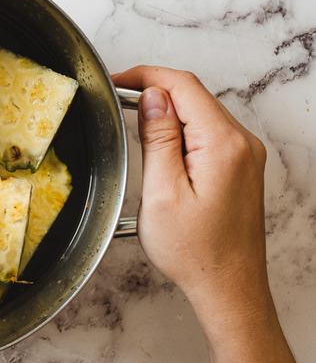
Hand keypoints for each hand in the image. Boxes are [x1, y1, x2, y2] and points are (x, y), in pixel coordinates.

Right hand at [113, 66, 299, 362]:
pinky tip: (160, 146)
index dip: (146, 75)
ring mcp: (244, 155)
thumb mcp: (163, 193)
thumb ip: (160, 138)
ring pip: (201, 113)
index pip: (183, 85)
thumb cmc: (197, 252)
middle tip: (117, 102)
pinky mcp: (240, 167)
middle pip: (194, 95)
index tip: (117, 79)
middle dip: (154, 91)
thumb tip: (152, 97)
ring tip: (133, 126)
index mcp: (223, 144)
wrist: (229, 288)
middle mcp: (242, 144)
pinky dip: (181, 129)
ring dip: (167, 111)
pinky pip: (209, 132)